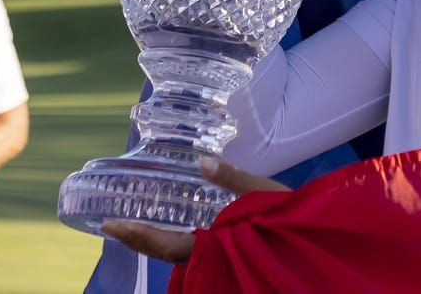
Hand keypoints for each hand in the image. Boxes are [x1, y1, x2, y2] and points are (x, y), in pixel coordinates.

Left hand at [100, 157, 289, 264]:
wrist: (310, 243)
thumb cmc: (289, 217)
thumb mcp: (262, 192)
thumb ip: (231, 177)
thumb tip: (201, 161)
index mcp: (217, 243)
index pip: (168, 244)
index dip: (139, 235)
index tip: (112, 225)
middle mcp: (213, 255)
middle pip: (165, 252)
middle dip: (137, 239)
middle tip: (110, 225)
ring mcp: (218, 258)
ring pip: (175, 254)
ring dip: (151, 241)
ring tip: (131, 227)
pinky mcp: (226, 252)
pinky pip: (188, 250)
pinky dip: (170, 240)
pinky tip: (166, 228)